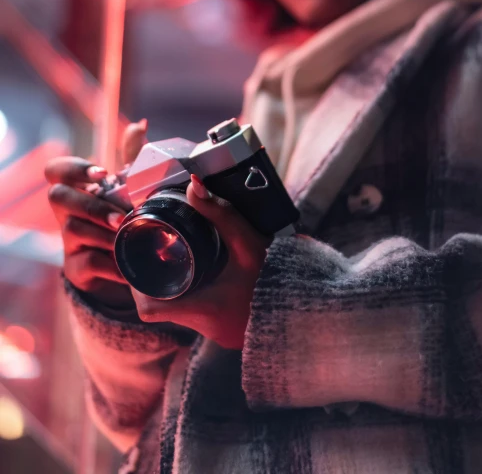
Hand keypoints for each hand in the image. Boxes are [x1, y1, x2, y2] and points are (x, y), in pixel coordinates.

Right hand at [45, 120, 147, 308]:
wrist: (121, 264)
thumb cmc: (119, 217)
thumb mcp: (127, 187)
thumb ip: (132, 156)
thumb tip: (140, 124)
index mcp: (77, 189)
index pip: (55, 169)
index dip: (73, 168)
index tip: (102, 173)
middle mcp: (66, 212)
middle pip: (57, 197)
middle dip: (91, 204)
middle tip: (121, 215)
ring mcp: (69, 241)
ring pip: (71, 229)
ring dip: (103, 233)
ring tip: (129, 237)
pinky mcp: (77, 268)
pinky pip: (87, 262)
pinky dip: (111, 264)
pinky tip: (130, 266)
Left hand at [130, 176, 271, 349]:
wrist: (308, 306)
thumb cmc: (279, 277)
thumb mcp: (248, 242)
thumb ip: (220, 214)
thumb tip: (194, 186)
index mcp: (203, 310)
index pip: (149, 311)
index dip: (137, 287)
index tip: (139, 261)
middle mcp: (206, 327)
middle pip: (162, 306)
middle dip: (158, 278)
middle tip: (161, 250)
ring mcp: (217, 332)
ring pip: (180, 309)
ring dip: (177, 285)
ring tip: (182, 257)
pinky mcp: (227, 328)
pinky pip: (198, 311)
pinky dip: (195, 292)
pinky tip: (203, 273)